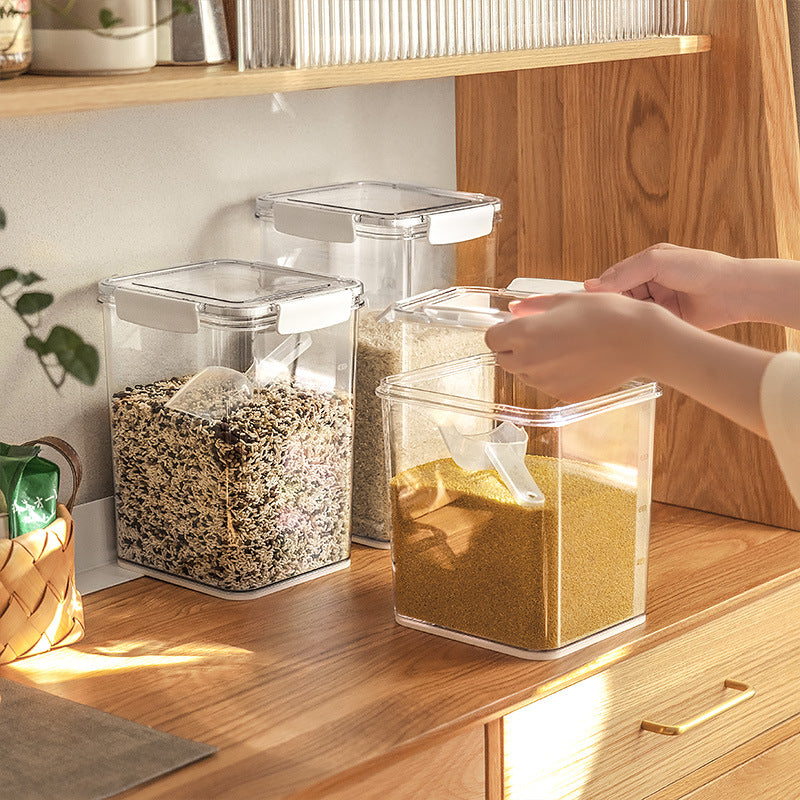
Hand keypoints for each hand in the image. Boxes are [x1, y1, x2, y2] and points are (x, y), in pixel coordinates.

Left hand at [484, 286, 771, 436]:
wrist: (640, 341)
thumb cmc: (605, 313)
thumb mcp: (566, 300)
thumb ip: (533, 306)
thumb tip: (514, 309)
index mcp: (525, 334)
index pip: (491, 339)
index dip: (501, 331)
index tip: (515, 326)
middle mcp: (530, 362)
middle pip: (503, 359)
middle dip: (514, 348)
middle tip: (541, 335)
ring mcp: (546, 383)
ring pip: (525, 374)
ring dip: (533, 362)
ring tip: (562, 347)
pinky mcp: (563, 395)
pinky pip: (547, 385)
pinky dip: (554, 375)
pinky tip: (576, 361)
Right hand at [584, 243, 746, 329]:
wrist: (734, 292)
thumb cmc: (701, 269)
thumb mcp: (656, 262)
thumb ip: (623, 272)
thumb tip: (591, 284)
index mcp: (646, 264)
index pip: (612, 277)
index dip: (600, 290)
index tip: (586, 302)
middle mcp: (650, 283)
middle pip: (619, 296)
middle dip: (611, 305)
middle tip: (599, 317)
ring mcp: (658, 303)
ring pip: (630, 312)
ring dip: (624, 318)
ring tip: (614, 325)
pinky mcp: (666, 321)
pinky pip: (644, 325)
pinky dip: (637, 329)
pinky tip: (630, 333)